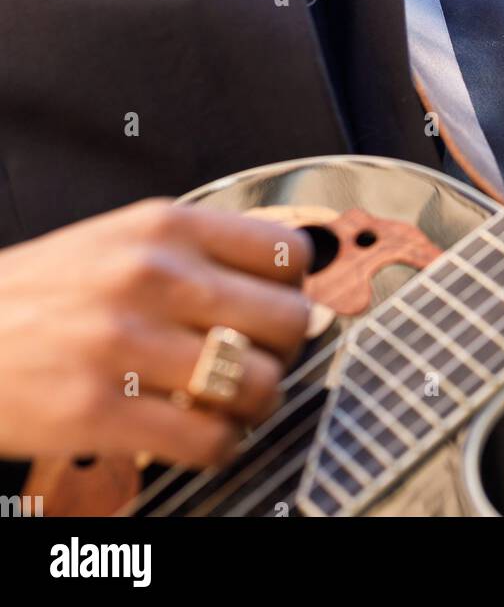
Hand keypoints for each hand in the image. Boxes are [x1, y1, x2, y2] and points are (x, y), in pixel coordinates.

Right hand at [0, 198, 311, 466]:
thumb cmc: (42, 291)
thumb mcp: (120, 239)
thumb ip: (196, 252)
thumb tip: (283, 279)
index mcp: (163, 226)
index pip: (287, 252)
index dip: (293, 289)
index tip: (280, 307)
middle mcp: (152, 276)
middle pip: (287, 320)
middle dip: (283, 351)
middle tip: (259, 361)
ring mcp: (127, 343)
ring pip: (258, 384)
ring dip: (254, 405)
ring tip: (230, 403)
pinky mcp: (102, 409)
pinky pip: (208, 439)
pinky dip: (218, 446)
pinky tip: (198, 434)